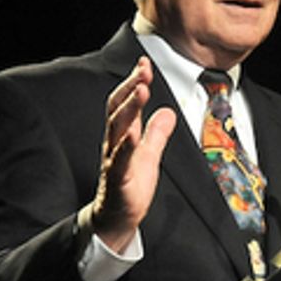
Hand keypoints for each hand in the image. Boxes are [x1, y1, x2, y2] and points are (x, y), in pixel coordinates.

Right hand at [88, 57, 176, 251]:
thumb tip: (168, 112)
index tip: (144, 63)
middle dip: (131, 87)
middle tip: (144, 70)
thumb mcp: (150, 155)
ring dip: (130, 107)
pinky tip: (133, 134)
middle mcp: (113, 143)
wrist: (117, 218)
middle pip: (118, 109)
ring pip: (117, 128)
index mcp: (122, 135)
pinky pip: (118, 161)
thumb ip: (157, 134)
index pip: (125, 102)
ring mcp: (113, 160)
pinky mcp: (116, 179)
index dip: (134, 82)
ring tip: (142, 89)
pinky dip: (125, 147)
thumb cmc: (130, 186)